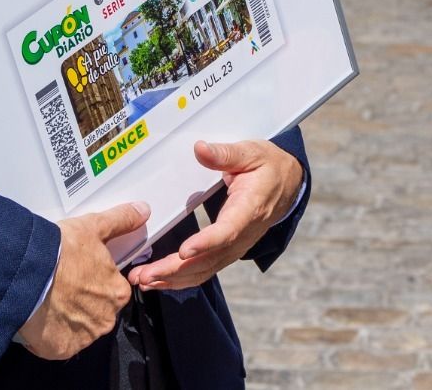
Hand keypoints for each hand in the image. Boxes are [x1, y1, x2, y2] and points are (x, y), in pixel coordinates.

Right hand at [16, 201, 148, 360]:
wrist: (27, 274)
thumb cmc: (61, 251)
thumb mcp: (94, 227)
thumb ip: (121, 220)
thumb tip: (142, 211)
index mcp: (118, 293)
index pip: (112, 290)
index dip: (94, 280)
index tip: (78, 273)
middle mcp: (105, 320)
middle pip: (96, 312)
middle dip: (81, 301)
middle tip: (62, 284)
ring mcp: (83, 338)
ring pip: (77, 329)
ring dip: (65, 318)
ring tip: (48, 298)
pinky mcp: (60, 349)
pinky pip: (57, 344)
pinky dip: (49, 333)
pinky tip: (40, 315)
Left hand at [127, 140, 301, 291]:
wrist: (288, 185)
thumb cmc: (267, 166)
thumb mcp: (251, 153)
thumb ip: (225, 154)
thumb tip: (200, 149)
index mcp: (250, 208)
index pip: (227, 231)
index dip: (206, 243)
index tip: (183, 251)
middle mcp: (243, 234)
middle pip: (209, 259)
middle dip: (175, 270)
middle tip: (145, 275)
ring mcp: (236, 246)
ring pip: (204, 270)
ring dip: (173, 279)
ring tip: (143, 280)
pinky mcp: (228, 251)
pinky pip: (205, 270)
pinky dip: (181, 279)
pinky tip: (159, 281)